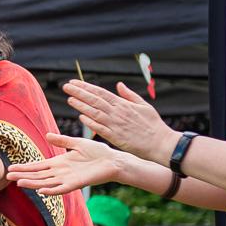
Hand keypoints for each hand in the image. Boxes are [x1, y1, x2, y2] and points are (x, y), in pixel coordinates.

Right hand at [6, 132, 122, 195]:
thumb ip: (61, 140)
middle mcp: (61, 173)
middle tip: (7, 176)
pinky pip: (62, 189)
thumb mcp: (76, 143)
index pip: (38, 166)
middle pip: (38, 175)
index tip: (11, 168)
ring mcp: (68, 179)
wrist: (113, 161)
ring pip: (46, 183)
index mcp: (60, 163)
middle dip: (23, 175)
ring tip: (19, 183)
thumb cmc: (98, 152)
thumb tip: (46, 135)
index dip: (25, 167)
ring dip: (33, 183)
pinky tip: (41, 190)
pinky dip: (51, 190)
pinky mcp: (77, 184)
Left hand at [63, 80, 178, 163]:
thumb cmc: (153, 125)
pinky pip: (100, 128)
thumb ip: (129, 95)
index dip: (86, 87)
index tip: (74, 82)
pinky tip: (81, 116)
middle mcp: (117, 113)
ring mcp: (115, 125)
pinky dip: (90, 122)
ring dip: (81, 105)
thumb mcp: (143, 105)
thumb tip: (119, 84)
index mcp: (123, 104)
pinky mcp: (115, 137)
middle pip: (95, 100)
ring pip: (95, 112)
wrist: (159, 143)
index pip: (101, 92)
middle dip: (79, 92)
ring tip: (69, 99)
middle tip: (66, 86)